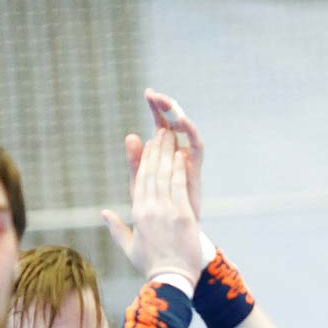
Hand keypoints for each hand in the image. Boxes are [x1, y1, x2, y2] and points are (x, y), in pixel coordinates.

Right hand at [102, 128, 201, 284]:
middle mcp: (149, 208)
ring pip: (164, 175)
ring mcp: (165, 210)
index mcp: (136, 213)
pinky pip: (179, 186)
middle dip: (155, 150)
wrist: (170, 280)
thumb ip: (116, 228)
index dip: (143, 159)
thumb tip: (103, 214)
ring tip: (170, 136)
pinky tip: (181, 155)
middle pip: (151, 172)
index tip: (147, 144)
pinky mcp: (182, 215)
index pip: (139, 179)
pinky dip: (179, 169)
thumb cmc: (151, 265)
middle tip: (160, 131)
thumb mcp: (129, 246)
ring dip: (167, 153)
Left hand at [124, 89, 204, 220]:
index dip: (155, 109)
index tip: (148, 93)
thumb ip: (135, 162)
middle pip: (174, 124)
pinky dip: (191, 132)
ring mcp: (188, 161)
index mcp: (163, 156)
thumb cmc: (156, 212)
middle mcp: (179, 155)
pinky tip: (181, 120)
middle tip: (154, 93)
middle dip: (165, 107)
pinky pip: (197, 146)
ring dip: (176, 114)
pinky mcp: (196, 170)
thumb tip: (130, 135)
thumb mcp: (139, 184)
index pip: (160, 125)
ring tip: (165, 101)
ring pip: (185, 131)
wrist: (171, 235)